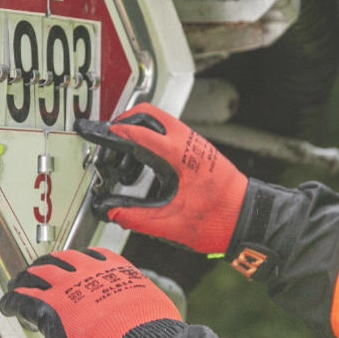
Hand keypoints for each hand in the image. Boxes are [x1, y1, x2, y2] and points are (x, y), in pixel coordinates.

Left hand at [1, 248, 183, 337]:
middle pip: (56, 260)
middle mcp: (86, 272)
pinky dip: (11, 301)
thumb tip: (143, 308)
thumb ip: (136, 301)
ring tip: (17, 286)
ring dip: (24, 280)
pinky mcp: (48, 308)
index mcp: (113, 269)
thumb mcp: (150, 304)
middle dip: (44, 267)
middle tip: (37, 273)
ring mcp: (65, 288)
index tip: (71, 267)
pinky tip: (7, 306)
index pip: (88, 256)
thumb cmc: (151, 333)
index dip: (75, 263)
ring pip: (35, 274)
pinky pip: (22, 300)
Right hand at [76, 104, 247, 253]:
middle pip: (145, 114)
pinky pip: (169, 134)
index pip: (134, 133)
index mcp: (178, 155)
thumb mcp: (169, 223)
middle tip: (108, 146)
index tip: (90, 131)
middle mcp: (187, 142)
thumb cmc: (219, 219)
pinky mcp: (198, 149)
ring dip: (137, 135)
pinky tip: (146, 169)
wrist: (248, 218)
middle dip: (122, 125)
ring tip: (127, 168)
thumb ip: (134, 215)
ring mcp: (194, 143)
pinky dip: (152, 143)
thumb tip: (108, 209)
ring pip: (157, 122)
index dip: (108, 133)